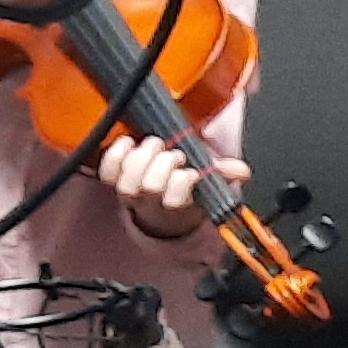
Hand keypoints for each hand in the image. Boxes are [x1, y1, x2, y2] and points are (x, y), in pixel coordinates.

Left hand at [97, 131, 235, 240]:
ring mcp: (129, 190)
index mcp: (176, 204)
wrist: (157, 203)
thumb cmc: (183, 188)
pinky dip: (117, 152)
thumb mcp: (208, 183)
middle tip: (173, 154)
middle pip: (150, 186)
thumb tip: (241, 171)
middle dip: (164, 163)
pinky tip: (130, 142)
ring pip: (128, 178)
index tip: (191, 171)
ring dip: (143, 156)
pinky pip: (106, 169)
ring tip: (155, 146)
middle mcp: (150, 202)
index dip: (182, 181)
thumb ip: (224, 174)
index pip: (175, 200)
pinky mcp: (113, 178)